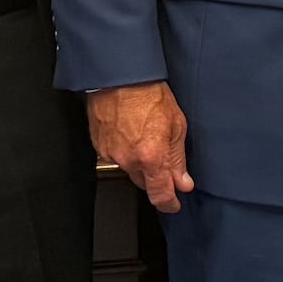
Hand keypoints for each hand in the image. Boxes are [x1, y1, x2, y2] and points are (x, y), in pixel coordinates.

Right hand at [89, 82, 194, 213]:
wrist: (120, 76)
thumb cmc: (148, 93)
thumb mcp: (176, 125)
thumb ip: (178, 159)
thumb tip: (183, 182)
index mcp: (151, 157)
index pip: (160, 195)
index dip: (169, 204)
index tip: (174, 204)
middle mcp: (129, 160)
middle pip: (145, 184)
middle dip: (156, 177)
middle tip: (163, 155)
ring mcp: (111, 155)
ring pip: (130, 170)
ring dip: (140, 162)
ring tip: (145, 135)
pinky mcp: (99, 147)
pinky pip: (116, 158)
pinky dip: (125, 151)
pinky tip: (131, 133)